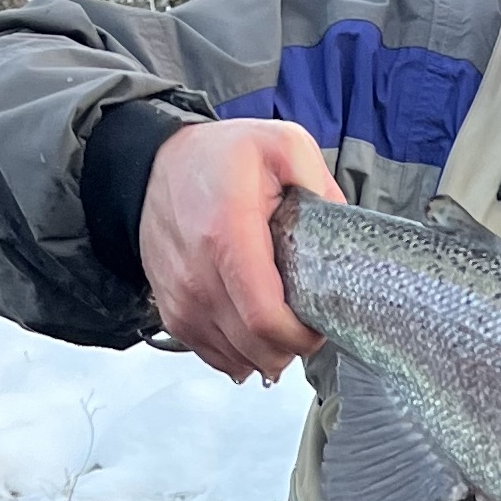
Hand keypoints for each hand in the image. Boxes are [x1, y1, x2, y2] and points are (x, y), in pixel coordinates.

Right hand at [138, 119, 343, 383]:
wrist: (157, 163)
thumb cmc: (220, 156)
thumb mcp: (283, 143)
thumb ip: (321, 182)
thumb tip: (343, 228)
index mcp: (229, 234)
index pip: (266, 317)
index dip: (301, 336)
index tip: (322, 325)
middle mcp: (198, 274)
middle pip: (253, 345)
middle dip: (291, 348)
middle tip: (312, 328)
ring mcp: (180, 297)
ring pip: (231, 357)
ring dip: (266, 355)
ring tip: (287, 330)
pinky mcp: (171, 309)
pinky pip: (209, 353)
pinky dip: (238, 354)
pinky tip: (258, 340)